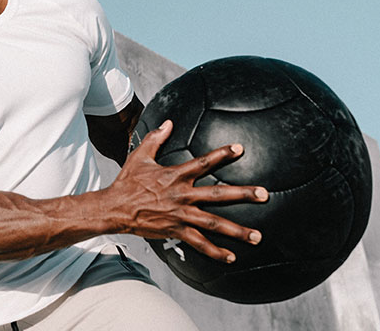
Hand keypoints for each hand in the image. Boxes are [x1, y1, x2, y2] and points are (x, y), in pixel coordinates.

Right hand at [105, 119, 267, 262]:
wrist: (115, 208)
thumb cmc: (127, 181)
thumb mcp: (140, 156)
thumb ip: (156, 138)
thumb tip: (169, 122)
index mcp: (175, 175)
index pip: (203, 162)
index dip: (222, 154)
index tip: (239, 149)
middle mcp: (182, 195)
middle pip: (217, 195)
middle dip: (242, 194)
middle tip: (264, 194)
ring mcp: (180, 215)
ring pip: (213, 224)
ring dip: (236, 231)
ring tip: (257, 236)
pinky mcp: (175, 230)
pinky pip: (198, 243)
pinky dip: (215, 251)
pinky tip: (231, 257)